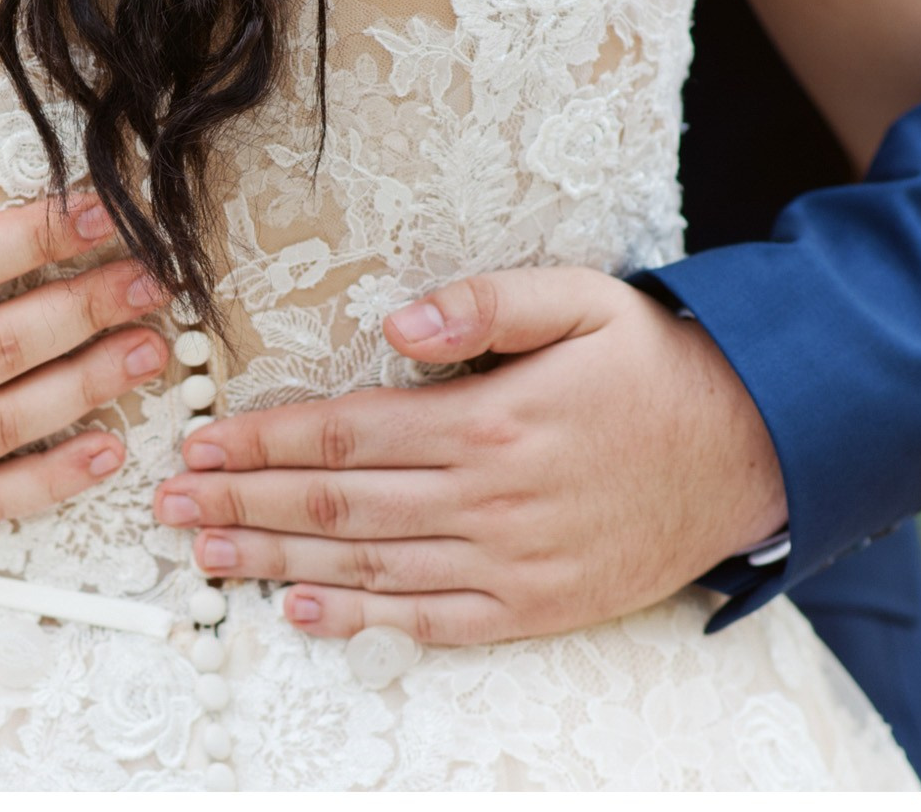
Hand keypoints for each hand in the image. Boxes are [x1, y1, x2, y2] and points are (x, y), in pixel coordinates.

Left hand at [153, 266, 786, 647]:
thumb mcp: (578, 299)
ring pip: (367, 567)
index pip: (344, 432)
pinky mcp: (533, 605)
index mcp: (487, 420)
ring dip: (276, 561)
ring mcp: (510, 563)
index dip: (262, 440)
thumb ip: (484, 303)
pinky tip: (301, 609)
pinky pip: (429, 621)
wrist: (751, 450)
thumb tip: (397, 322)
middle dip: (243, 504)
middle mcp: (488, 500)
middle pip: (336, 505)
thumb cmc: (652, 362)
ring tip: (205, 556)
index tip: (200, 443)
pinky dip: (359, 619)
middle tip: (169, 507)